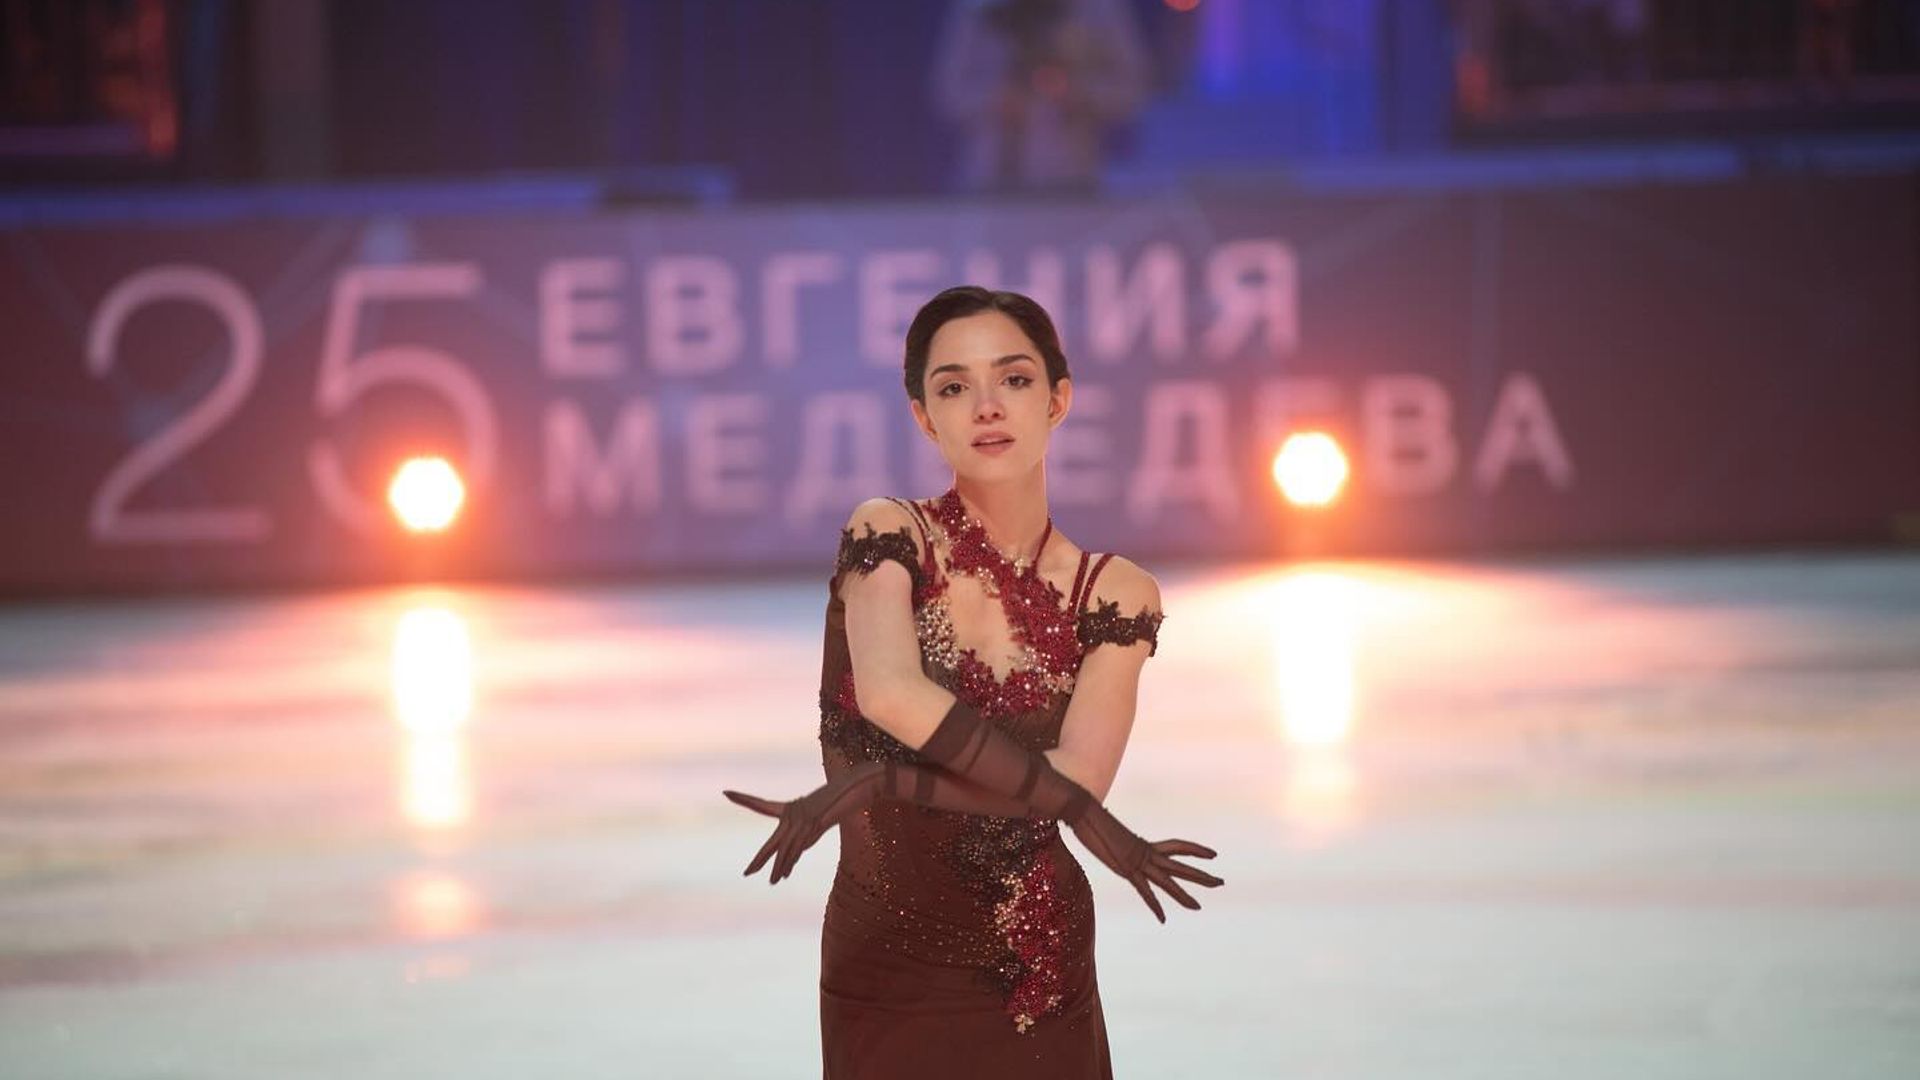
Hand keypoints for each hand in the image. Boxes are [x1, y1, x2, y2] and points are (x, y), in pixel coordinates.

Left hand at [723, 762, 883, 884]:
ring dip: (779, 868)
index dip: (744, 799)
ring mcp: (803, 818)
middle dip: (760, 859)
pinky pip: (800, 847)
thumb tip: (794, 854)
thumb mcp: (819, 820)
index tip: (726, 792)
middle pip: (772, 842)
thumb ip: (806, 836)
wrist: (857, 785)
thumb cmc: (840, 797)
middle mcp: (793, 813)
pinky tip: (783, 874)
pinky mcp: (814, 823)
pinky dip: (792, 862)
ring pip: (786, 849)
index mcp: (791, 808)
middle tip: (746, 873)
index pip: (762, 805)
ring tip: (771, 882)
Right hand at [1066, 803, 1223, 922]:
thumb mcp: (1106, 829)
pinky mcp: (1126, 871)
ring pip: (1168, 882)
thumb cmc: (1090, 817)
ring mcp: (1137, 863)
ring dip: (1184, 896)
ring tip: (1199, 908)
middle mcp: (1146, 853)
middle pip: (1181, 867)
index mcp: (1144, 844)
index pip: (1178, 846)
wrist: (1084, 811)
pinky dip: (1154, 906)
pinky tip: (1163, 920)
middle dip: (1202, 876)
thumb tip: (1105, 829)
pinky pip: (1145, 892)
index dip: (1196, 850)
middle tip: (1221, 882)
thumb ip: (1113, 835)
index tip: (1214, 855)